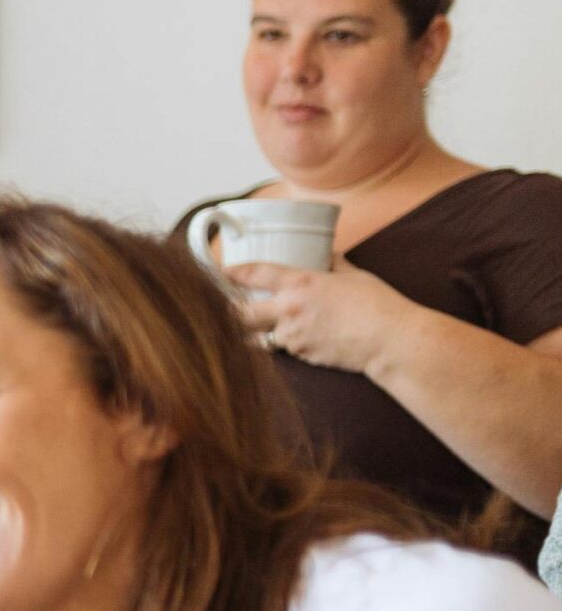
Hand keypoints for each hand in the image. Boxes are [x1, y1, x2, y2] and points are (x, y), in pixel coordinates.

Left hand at [225, 261, 415, 374]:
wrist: (392, 341)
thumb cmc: (379, 304)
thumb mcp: (355, 276)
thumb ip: (335, 264)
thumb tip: (328, 255)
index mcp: (301, 283)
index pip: (254, 274)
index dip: (231, 272)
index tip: (220, 271)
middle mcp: (290, 309)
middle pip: (239, 314)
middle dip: (226, 312)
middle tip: (219, 308)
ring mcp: (293, 335)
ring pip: (255, 337)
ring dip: (250, 333)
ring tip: (245, 328)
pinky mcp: (301, 355)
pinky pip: (281, 349)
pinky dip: (278, 344)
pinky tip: (285, 339)